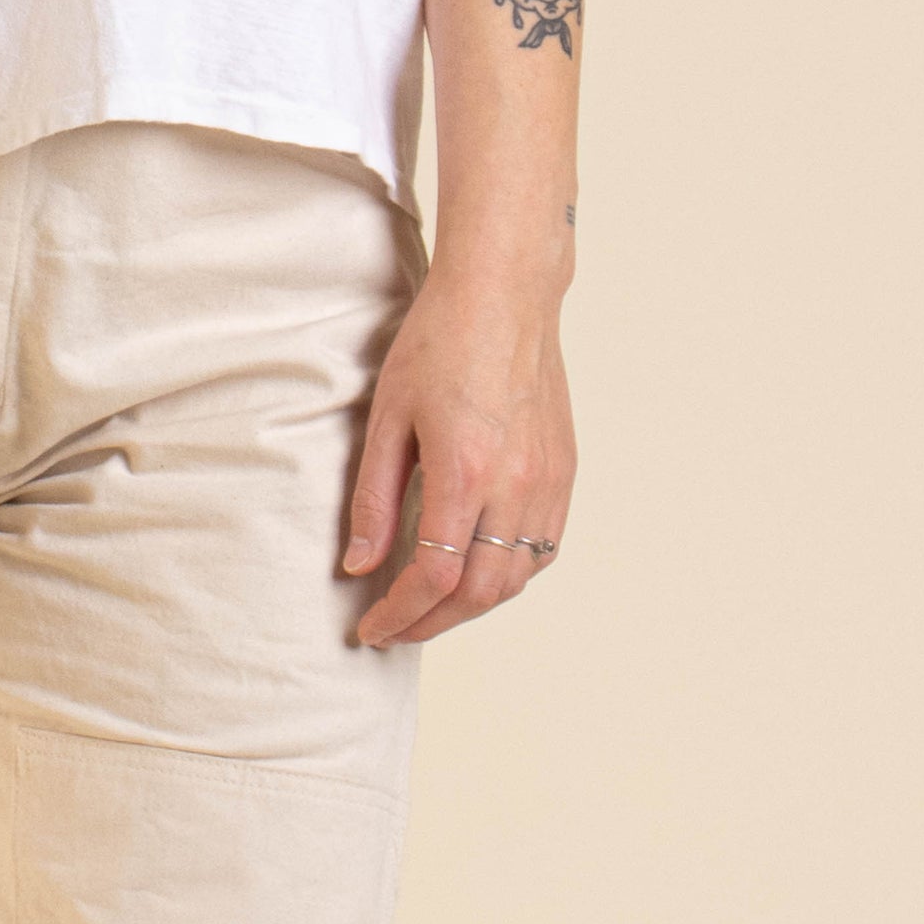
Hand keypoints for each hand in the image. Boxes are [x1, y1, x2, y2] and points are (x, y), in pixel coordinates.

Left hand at [342, 268, 575, 646]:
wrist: (504, 294)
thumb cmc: (438, 343)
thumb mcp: (387, 416)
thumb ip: (374, 498)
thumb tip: (359, 565)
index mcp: (465, 471)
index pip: (433, 577)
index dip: (399, 614)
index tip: (370, 629)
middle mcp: (516, 487)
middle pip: (479, 592)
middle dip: (432, 623)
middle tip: (394, 629)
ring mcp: (548, 483)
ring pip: (515, 579)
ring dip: (471, 606)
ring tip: (428, 607)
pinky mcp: (564, 473)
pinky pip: (542, 550)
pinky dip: (507, 575)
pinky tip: (476, 570)